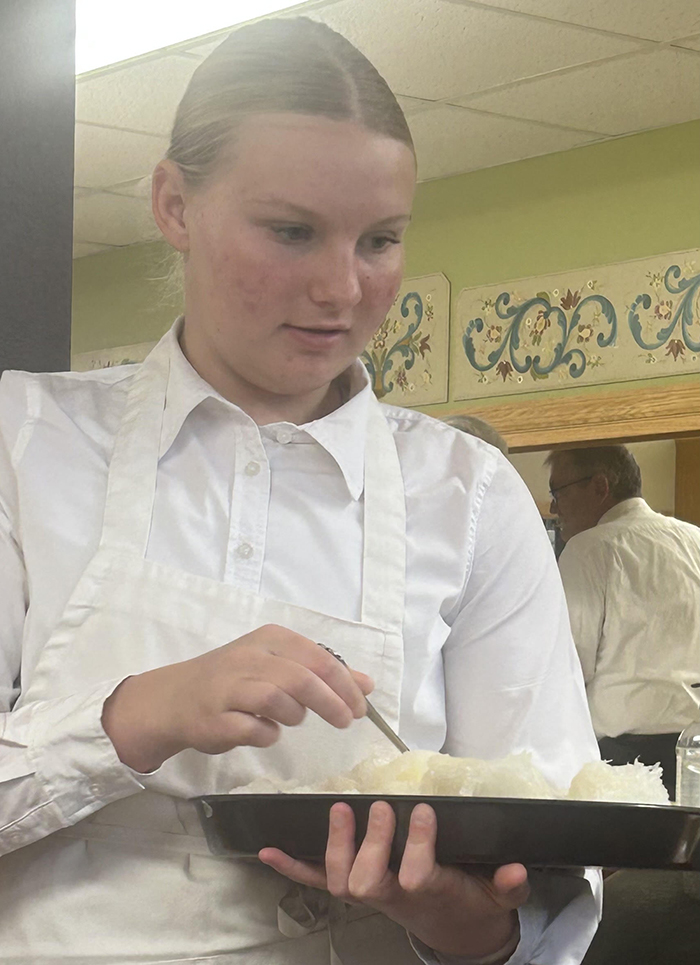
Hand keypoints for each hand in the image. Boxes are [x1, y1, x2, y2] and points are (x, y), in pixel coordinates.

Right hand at [102, 625, 373, 771]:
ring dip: (294, 715)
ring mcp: (229, 687)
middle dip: (331, 702)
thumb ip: (322, 672)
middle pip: (302, 678)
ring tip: (293, 720)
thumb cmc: (234, 680)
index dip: (345, 682)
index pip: (318, 656)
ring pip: (277, 699)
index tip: (361, 706)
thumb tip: (366, 685)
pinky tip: (266, 732)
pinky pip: (253, 729)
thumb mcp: (279, 665)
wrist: (175, 698)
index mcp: (270, 638)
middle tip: (345, 721)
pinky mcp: (215, 718)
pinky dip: (267, 734)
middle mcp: (249, 657)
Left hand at [259, 801, 528, 959]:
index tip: (424, 809)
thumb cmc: (472, 900)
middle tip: (381, 807)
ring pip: (339, 881)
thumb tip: (517, 869)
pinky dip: (291, 866)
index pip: (418, 874)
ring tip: (339, 808)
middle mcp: (393, 894)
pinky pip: (316, 880)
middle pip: (368, 881)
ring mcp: (370, 892)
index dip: (418, 845)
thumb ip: (508, 885)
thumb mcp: (499, 897)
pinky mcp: (353, 887)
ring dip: (334, 846)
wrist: (450, 927)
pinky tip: (267, 851)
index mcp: (431, 890)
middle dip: (371, 845)